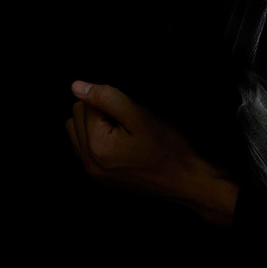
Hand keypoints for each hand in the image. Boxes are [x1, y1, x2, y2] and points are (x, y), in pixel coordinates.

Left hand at [65, 80, 237, 224]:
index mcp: (97, 147)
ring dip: (95, 124)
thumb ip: (108, 98)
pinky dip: (97, 139)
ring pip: (76, 131)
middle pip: (77, 116)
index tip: (132, 115)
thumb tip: (77, 86)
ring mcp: (95, 173)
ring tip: (123, 131)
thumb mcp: (142, 116)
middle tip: (130, 122)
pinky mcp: (102, 178)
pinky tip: (119, 142)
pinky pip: (85, 149)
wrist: (189, 181)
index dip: (112, 102)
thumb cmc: (171, 149)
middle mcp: (90, 163)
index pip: (86, 104)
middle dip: (100, 112)